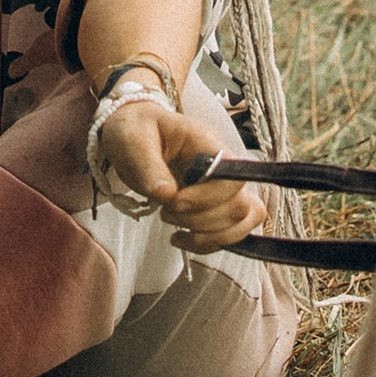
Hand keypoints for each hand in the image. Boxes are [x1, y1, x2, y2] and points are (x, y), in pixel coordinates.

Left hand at [96, 98, 260, 250]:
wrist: (132, 135)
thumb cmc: (134, 132)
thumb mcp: (132, 141)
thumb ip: (149, 166)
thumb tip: (167, 194)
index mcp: (206, 143)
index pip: (233, 176)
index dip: (207, 198)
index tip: (173, 201)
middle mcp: (223, 165)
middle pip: (239, 205)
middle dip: (202, 220)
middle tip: (167, 211)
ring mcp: (222, 186)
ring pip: (243, 221)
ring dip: (208, 235)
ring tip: (174, 226)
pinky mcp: (216, 204)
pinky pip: (232, 232)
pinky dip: (208, 244)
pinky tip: (180, 238)